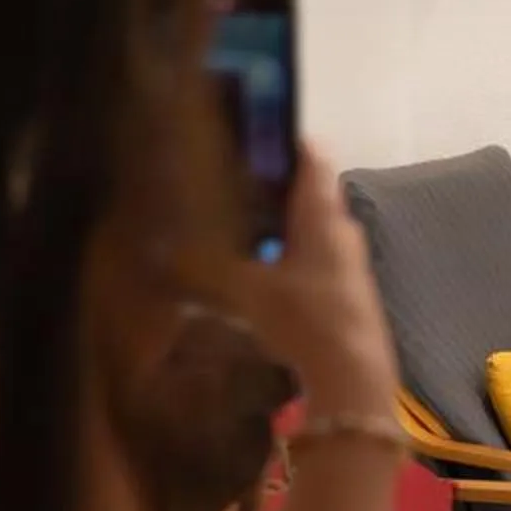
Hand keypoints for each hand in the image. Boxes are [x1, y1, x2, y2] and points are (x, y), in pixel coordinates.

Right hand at [203, 148, 400, 433]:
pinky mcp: (350, 290)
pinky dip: (296, 254)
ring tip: (245, 228)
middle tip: (238, 184)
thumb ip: (202, 273)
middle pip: (314, 192)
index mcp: (322, 213)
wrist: (351, 372)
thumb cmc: (303, 316)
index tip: (256, 138)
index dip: (288, 142)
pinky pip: (320, 257)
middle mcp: (343, 228)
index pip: (313, 157)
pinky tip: (267, 273)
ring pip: (317, 227)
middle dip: (279, 186)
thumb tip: (160, 256)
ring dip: (287, 224)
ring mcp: (351, 260)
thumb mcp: (244, 292)